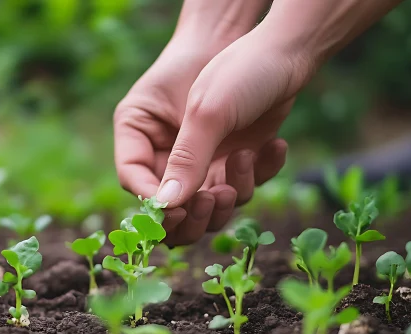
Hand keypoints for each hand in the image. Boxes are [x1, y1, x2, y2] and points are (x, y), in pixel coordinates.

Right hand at [115, 34, 290, 245]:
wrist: (277, 46)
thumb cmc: (228, 66)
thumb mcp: (204, 112)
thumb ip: (186, 160)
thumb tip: (168, 206)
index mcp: (141, 131)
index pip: (134, 178)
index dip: (153, 200)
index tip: (177, 210)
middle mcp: (170, 151)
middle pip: (172, 204)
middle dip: (195, 210)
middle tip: (215, 196)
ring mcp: (205, 158)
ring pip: (210, 206)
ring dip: (230, 193)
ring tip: (244, 159)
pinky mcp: (237, 161)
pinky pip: (245, 187)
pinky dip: (260, 173)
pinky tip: (273, 145)